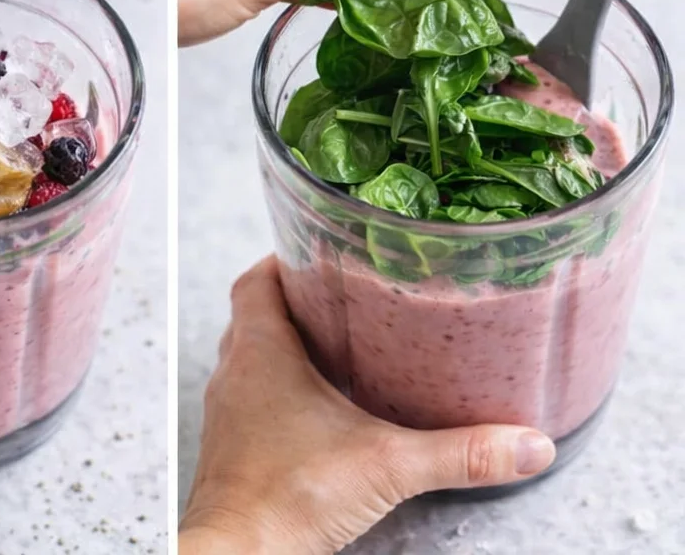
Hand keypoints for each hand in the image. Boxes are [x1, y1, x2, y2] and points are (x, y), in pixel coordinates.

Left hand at [180, 256, 555, 554]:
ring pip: (251, 358)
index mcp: (261, 350)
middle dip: (297, 302)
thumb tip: (525, 444)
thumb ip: (460, 452)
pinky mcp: (233, 451)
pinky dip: (281, 396)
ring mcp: (230, 414)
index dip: (286, 260)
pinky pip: (252, 403)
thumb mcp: (387, 465)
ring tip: (338, 351)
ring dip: (287, 349)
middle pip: (255, 313)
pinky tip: (320, 415)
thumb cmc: (286, 500)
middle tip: (343, 299)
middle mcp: (236, 373)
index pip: (258, 278)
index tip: (321, 254)